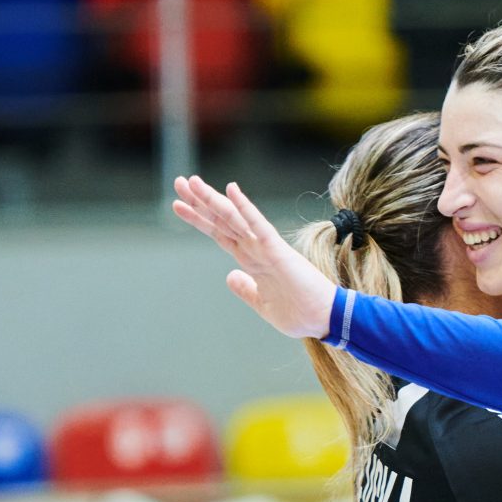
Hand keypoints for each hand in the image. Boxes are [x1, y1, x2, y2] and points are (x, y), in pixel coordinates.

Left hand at [171, 177, 335, 339]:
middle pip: (221, 220)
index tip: (178, 205)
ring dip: (212, 200)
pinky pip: (257, 225)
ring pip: (233, 218)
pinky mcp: (278, 250)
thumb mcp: (263, 305)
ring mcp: (265, 247)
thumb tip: (229, 276)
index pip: (219, 234)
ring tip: (191, 182)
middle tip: (179, 182)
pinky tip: (231, 190)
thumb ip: (245, 289)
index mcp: (251, 260)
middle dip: (199, 202)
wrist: (324, 320)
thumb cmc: (299, 313)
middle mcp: (255, 249)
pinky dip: (245, 208)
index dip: (199, 219)